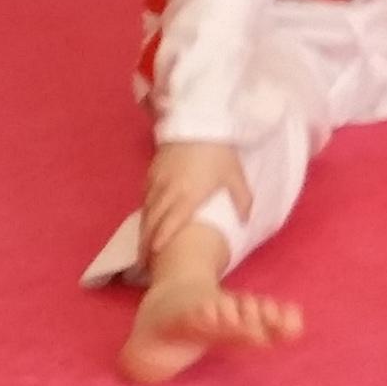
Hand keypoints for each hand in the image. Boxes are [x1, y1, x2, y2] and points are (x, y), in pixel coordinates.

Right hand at [143, 140, 250, 264]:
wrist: (198, 122)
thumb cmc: (219, 152)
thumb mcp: (235, 176)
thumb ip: (242, 200)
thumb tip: (245, 221)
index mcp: (188, 195)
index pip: (171, 223)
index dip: (161, 240)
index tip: (154, 257)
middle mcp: (168, 191)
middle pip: (153, 221)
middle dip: (146, 243)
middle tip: (143, 263)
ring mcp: (157, 181)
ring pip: (146, 210)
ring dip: (143, 230)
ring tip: (142, 248)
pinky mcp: (152, 172)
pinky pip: (145, 197)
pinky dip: (144, 212)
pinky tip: (146, 221)